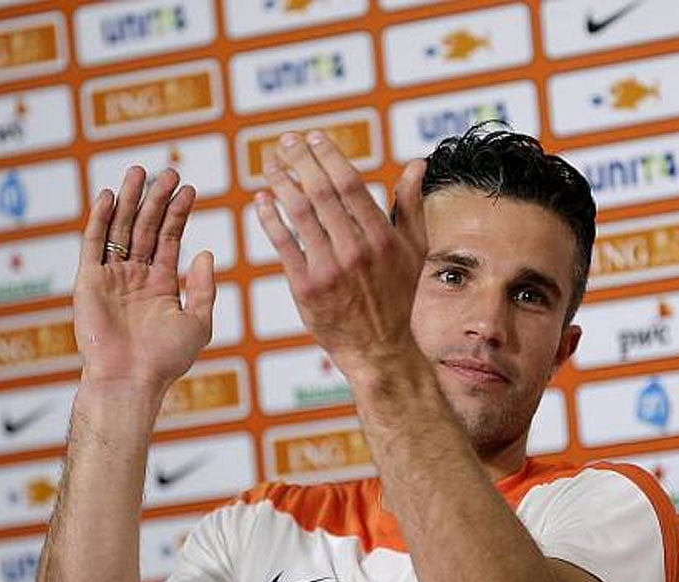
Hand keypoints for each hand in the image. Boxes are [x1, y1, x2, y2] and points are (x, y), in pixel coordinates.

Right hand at [73, 166, 214, 391]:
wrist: (132, 379)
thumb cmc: (167, 359)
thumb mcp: (199, 321)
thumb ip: (203, 287)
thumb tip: (204, 251)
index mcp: (162, 284)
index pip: (170, 238)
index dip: (180, 213)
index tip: (191, 189)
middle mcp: (136, 276)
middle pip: (147, 227)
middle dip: (157, 199)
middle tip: (169, 171)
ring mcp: (112, 276)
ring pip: (120, 229)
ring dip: (130, 200)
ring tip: (140, 172)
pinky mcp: (89, 281)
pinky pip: (92, 244)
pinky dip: (99, 219)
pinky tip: (109, 196)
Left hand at [255, 131, 426, 376]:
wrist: (380, 347)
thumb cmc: (398, 296)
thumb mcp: (414, 250)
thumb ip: (410, 204)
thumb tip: (416, 164)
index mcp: (382, 237)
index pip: (350, 185)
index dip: (329, 156)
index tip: (314, 137)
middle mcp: (356, 250)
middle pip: (322, 193)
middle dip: (300, 161)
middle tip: (286, 141)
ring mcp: (330, 269)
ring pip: (299, 214)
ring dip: (281, 183)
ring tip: (270, 164)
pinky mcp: (307, 287)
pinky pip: (283, 244)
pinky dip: (270, 218)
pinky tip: (261, 200)